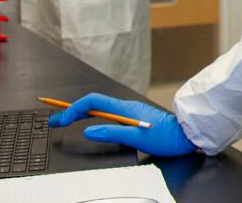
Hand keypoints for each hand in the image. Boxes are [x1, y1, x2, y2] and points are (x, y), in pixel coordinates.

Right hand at [47, 93, 196, 156]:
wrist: (187, 135)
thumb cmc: (167, 136)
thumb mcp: (138, 137)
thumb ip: (113, 132)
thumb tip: (89, 130)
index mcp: (125, 109)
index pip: (93, 102)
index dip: (74, 109)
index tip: (61, 120)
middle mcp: (125, 107)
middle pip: (93, 105)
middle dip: (71, 111)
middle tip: (54, 120)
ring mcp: (129, 113)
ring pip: (99, 110)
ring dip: (80, 114)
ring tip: (64, 121)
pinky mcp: (132, 119)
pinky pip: (107, 115)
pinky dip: (92, 117)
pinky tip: (88, 123)